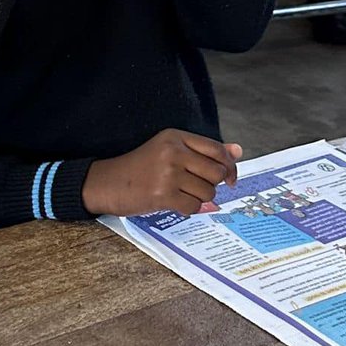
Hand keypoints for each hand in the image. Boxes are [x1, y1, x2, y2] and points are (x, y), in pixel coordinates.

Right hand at [81, 130, 242, 217]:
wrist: (108, 182)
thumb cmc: (140, 167)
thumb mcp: (170, 150)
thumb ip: (204, 151)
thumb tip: (238, 150)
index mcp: (175, 136)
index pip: (216, 149)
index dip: (229, 166)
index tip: (229, 178)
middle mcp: (173, 151)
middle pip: (216, 172)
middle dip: (212, 184)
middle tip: (197, 187)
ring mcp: (168, 173)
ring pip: (207, 192)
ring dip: (199, 198)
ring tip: (181, 193)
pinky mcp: (162, 194)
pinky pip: (194, 207)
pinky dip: (189, 209)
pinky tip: (174, 203)